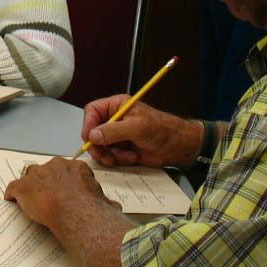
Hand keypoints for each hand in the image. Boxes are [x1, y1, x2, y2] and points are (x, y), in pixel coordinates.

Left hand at [3, 158, 111, 227]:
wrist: (74, 211)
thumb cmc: (90, 207)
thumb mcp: (104, 201)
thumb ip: (106, 202)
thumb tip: (116, 207)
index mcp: (76, 168)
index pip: (68, 169)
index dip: (65, 180)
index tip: (65, 189)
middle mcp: (56, 166)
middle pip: (47, 169)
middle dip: (46, 180)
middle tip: (48, 195)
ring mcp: (38, 175)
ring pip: (29, 176)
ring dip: (29, 186)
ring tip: (30, 198)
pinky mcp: (22, 187)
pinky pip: (13, 188)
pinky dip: (11, 194)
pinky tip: (11, 200)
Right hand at [79, 95, 201, 168]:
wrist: (177, 147)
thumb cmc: (163, 130)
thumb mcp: (138, 127)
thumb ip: (114, 130)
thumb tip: (94, 135)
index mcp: (117, 106)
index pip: (93, 111)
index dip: (88, 124)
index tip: (89, 138)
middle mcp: (114, 120)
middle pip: (92, 132)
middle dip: (98, 145)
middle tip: (104, 154)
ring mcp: (117, 136)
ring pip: (99, 147)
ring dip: (109, 155)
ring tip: (124, 157)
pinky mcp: (121, 149)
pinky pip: (109, 156)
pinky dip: (118, 160)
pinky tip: (131, 157)